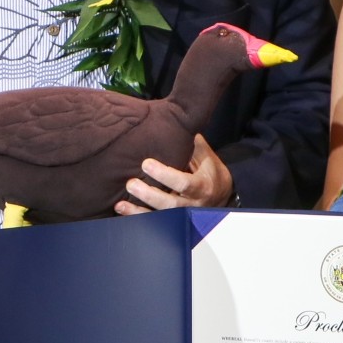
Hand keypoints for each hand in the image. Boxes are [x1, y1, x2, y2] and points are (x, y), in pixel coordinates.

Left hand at [115, 135, 233, 213]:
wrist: (221, 194)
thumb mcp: (204, 155)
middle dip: (150, 195)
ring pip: (161, 218)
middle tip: (131, 183)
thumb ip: (190, 142)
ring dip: (139, 212)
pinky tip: (123, 212)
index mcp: (202, 186)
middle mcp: (193, 205)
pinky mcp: (172, 222)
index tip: (146, 163)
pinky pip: (155, 224)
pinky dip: (138, 220)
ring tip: (121, 204)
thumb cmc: (208, 170)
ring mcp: (182, 217)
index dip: (164, 175)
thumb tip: (173, 118)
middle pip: (171, 205)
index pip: (183, 183)